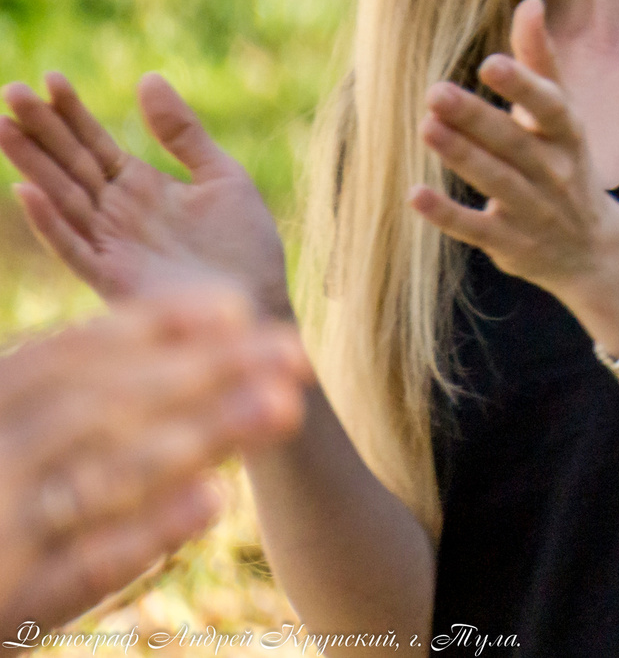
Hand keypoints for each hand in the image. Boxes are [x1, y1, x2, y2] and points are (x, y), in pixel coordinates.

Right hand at [0, 288, 307, 628]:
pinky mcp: (1, 612)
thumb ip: (46, 409)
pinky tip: (212, 502)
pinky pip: (79, 571)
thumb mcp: (4, 442)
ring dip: (194, 437)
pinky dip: (144, 533)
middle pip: (98, 409)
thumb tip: (170, 351)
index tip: (233, 305)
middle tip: (291, 349)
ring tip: (280, 407)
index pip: (58, 361)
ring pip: (97, 478)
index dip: (146, 327)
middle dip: (201, 373)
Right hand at [1, 74, 290, 320]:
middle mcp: (116, 213)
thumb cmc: (245, 246)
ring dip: (31, 164)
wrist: (262, 303)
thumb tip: (147, 77)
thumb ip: (183, 133)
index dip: (72, 112)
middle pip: (69, 164)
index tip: (50, 77)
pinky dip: (50, 221)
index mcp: (140, 188)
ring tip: (2, 127)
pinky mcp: (113, 278)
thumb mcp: (222, 176)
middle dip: (39, 129)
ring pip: (61, 197)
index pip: (94, 143)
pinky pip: (74, 247)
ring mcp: (111, 245)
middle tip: (11, 90)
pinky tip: (26, 191)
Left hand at [408, 0, 618, 335]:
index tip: (491, 62)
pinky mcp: (510, 243)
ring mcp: (534, 210)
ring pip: (496, 182)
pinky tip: (415, 194)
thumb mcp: (562, 115)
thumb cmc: (564, 162)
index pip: (550, 106)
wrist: (591, 247)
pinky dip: (447, 214)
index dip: (523, 86)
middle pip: (514, 143)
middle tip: (435, 91)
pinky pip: (477, 228)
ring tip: (425, 128)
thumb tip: (531, 1)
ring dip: (461, 156)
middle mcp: (555, 171)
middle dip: (476, 118)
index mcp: (568, 134)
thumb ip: (541, 61)